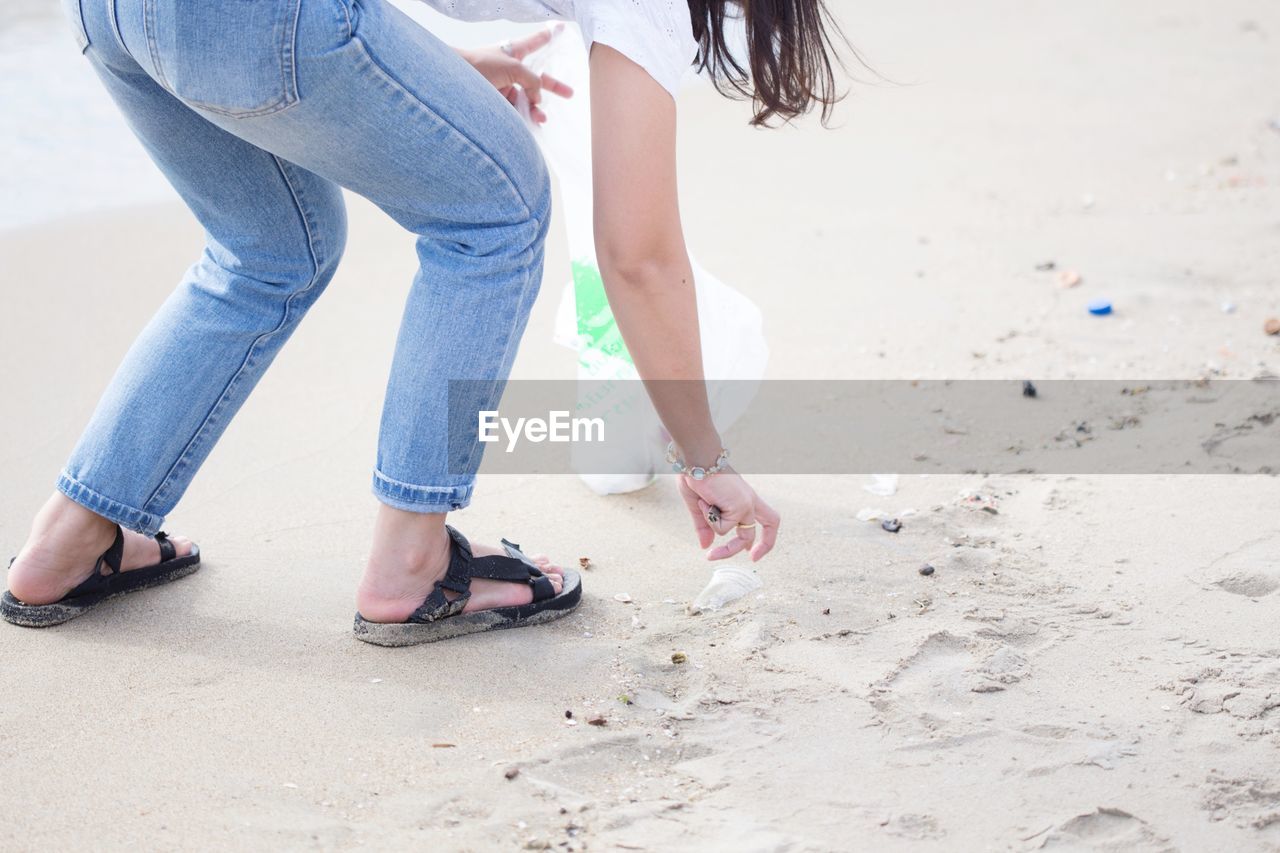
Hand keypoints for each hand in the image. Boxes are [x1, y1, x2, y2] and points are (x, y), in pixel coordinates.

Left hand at [458, 29, 572, 123]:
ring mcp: (503, 86)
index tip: (559, 29)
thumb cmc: (480, 65)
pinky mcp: (496, 102)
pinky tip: (531, 123)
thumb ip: (532, 81)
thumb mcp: (513, 67)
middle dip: (553, 86)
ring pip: (525, 98)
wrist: (454, 83)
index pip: (534, 42)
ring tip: (541, 117)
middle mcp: (509, 69)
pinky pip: (514, 110)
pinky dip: (523, 117)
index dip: (547, 37)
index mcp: (513, 53)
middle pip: (536, 78)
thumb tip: (537, 99)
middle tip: (569, 93)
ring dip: (535, 108)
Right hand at [677, 468, 779, 561]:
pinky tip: (704, 499)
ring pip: (740, 535)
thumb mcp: (699, 505)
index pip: (765, 518)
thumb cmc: (696, 475)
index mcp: (743, 497)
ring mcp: (747, 503)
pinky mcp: (740, 506)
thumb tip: (706, 545)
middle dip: (763, 547)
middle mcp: (750, 500)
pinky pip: (722, 528)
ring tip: (701, 505)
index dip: (763, 538)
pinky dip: (709, 518)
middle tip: (752, 559)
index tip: (751, 553)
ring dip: (714, 528)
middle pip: (770, 525)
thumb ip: (704, 526)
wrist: (695, 460)